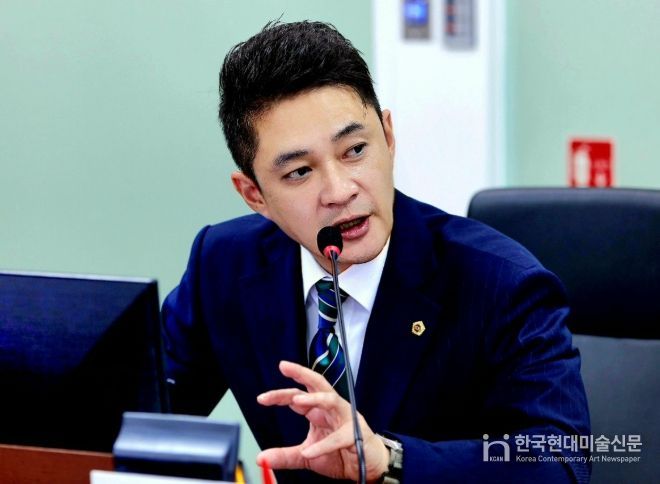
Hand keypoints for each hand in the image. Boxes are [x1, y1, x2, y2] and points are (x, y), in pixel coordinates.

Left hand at [256, 361, 389, 481]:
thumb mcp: (307, 456)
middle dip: (301, 373)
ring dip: (314, 397)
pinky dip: (323, 445)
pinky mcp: (355, 434)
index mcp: (319, 412)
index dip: (280, 395)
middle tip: (284, 366)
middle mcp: (332, 410)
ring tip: (297, 399)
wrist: (367, 469)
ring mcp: (345, 419)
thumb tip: (262, 458)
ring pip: (331, 399)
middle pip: (317, 384)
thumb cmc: (341, 455)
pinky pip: (338, 437)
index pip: (298, 396)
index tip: (262, 398)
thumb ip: (285, 456)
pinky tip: (310, 451)